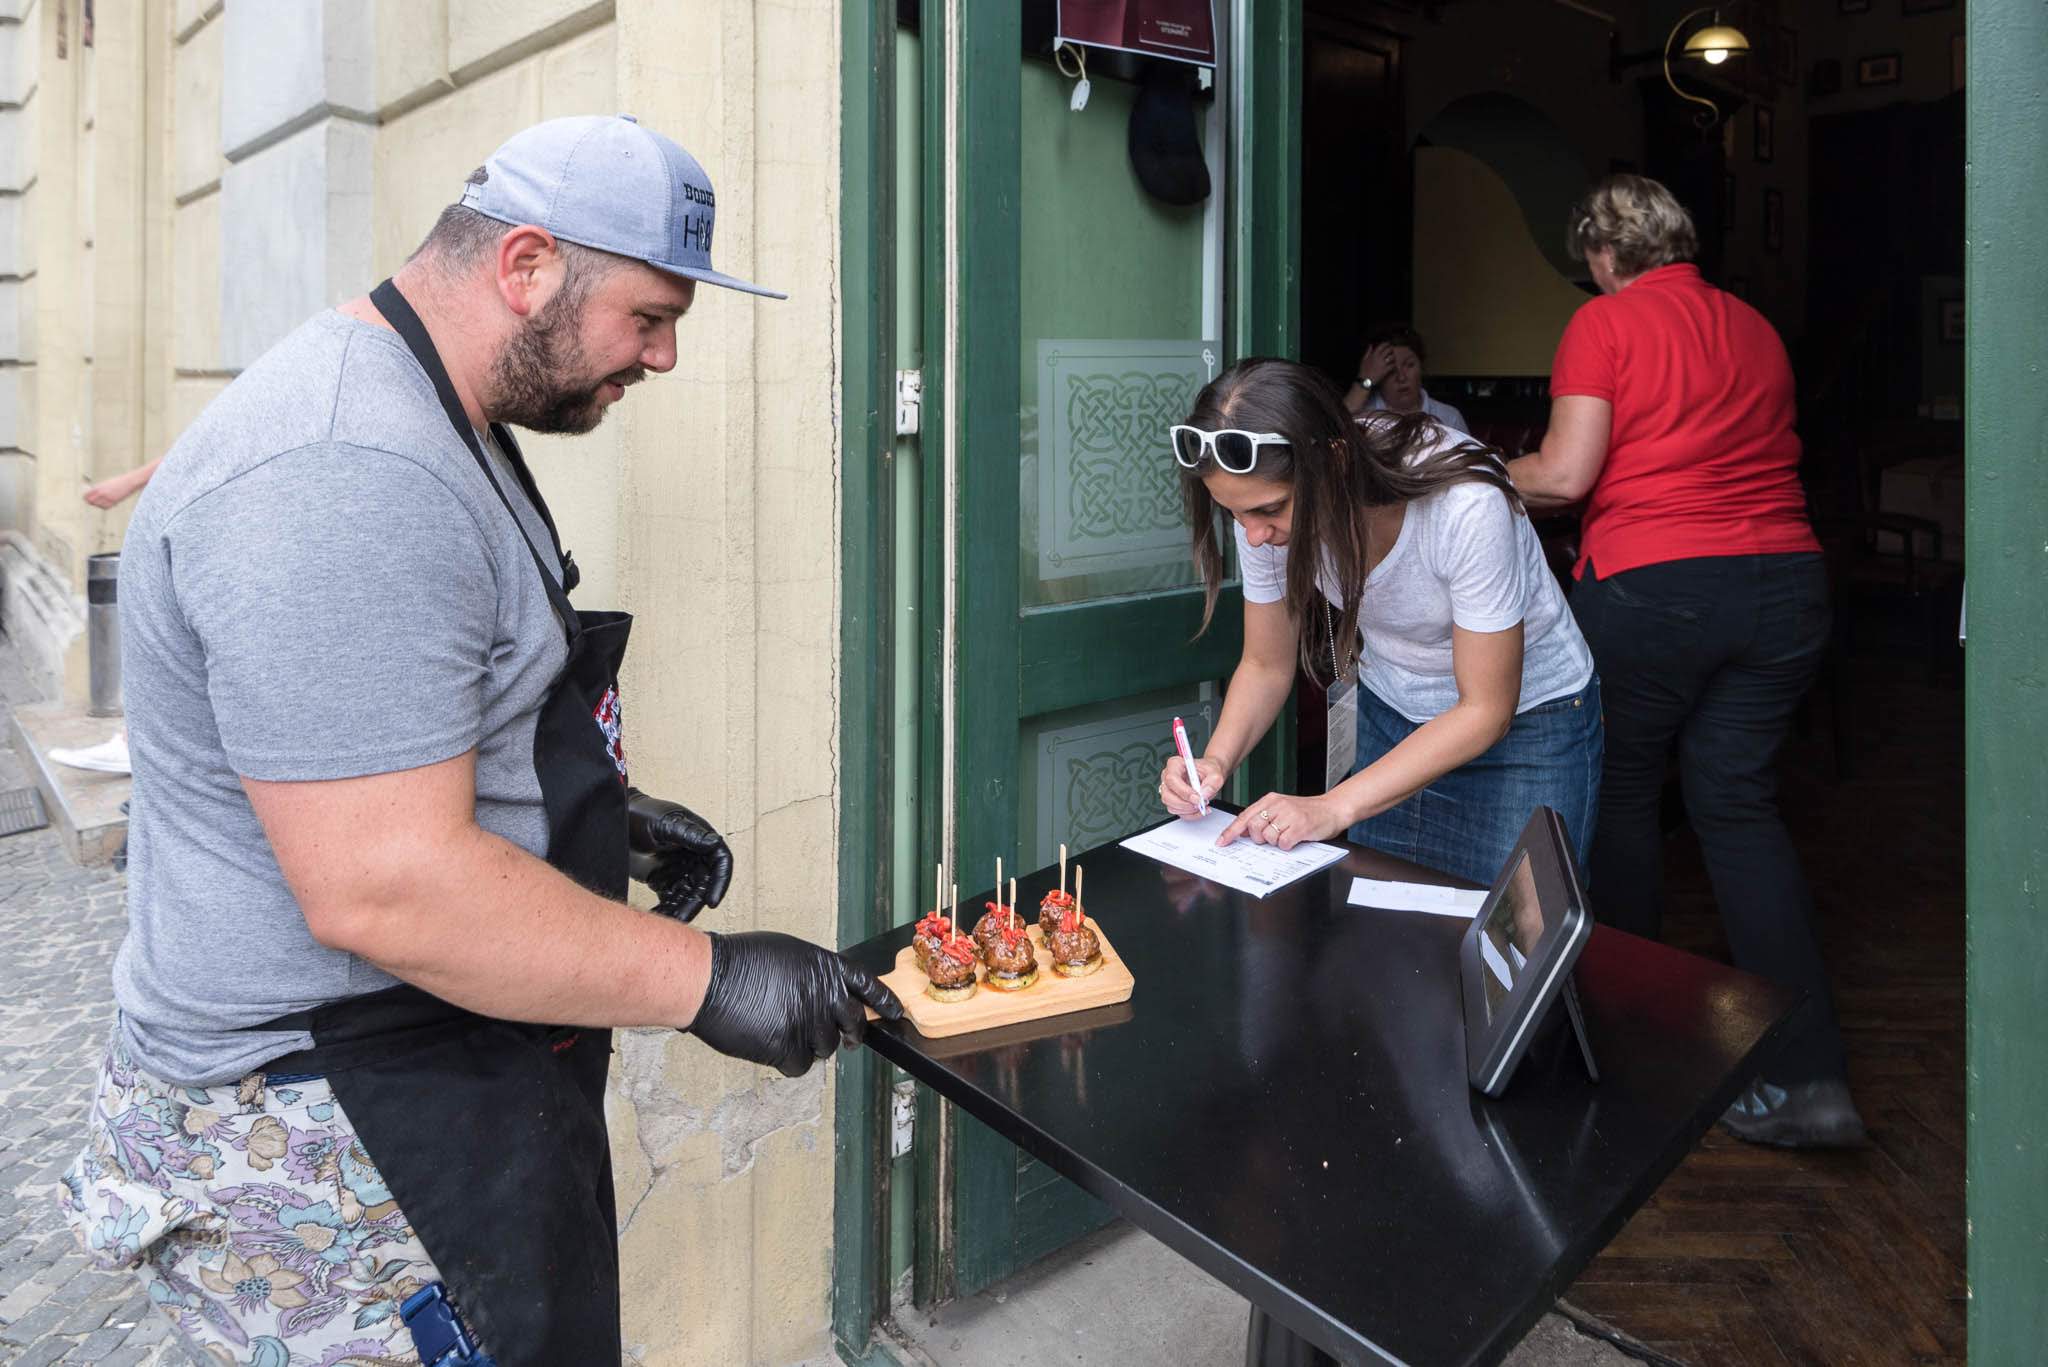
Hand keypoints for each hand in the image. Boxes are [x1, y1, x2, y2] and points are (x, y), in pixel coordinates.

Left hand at [83, 474, 138, 509]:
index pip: (87, 495)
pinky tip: (105, 504)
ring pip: (98, 505)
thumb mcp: (106, 483)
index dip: (85, 497)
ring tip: (100, 502)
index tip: (86, 498)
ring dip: (98, 504)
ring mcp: (108, 497)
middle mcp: (102, 492)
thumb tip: (93, 494)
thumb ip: (99, 488)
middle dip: (91, 502)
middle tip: (91, 502)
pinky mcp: (114, 501)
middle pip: (91, 501)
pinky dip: (104, 506)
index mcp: (99, 487)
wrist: (129, 482)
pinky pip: (106, 507)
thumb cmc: (118, 481)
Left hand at [628, 789, 733, 921]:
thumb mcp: (665, 823)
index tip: (711, 902)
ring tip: (664, 922)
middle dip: (693, 904)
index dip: (720, 883)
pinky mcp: (663, 880)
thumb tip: (714, 842)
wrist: (612, 822)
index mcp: (699, 839)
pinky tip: (655, 917)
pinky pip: (670, 900)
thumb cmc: (640, 814)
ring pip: (687, 897)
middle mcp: (693, 856)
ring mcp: (678, 870)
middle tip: (680, 919)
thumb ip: (689, 834)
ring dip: (679, 911)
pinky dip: (665, 910)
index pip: (719, 862)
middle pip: (703, 886)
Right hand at [687, 931, 903, 1076]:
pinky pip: (801, 1065)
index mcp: (825, 967)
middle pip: (853, 1022)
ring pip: (826, 1047)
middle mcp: (823, 994)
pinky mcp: (788, 1047)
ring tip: (787, 1031)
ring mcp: (808, 1022)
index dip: (883, 1001)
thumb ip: (815, 974)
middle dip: (852, 1034)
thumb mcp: (789, 954)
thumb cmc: (740, 961)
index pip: (866, 985)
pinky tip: (775, 1047)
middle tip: (847, 1040)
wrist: (709, 978)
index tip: (894, 1013)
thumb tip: (826, 992)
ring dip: (811, 1045)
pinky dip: (789, 1061)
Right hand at [1158, 754, 1226, 817]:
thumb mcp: (1215, 774)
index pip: (1172, 779)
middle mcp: (1168, 777)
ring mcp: (1169, 790)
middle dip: (1185, 804)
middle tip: (1200, 803)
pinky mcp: (1173, 801)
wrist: (1209, 775)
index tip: (1197, 797)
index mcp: (1175, 765)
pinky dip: (1190, 814)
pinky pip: (1177, 812)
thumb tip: (1203, 794)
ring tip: (1202, 805)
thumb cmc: (1208, 771)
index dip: (1184, 791)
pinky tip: (1199, 809)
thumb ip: (1211, 783)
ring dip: (1188, 810)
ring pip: (1171, 806)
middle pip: (1168, 796)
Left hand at [1218, 791, 1348, 851]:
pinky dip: (1287, 845)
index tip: (1222, 842)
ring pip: (1268, 837)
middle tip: (1274, 834)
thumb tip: (1242, 831)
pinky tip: (1296, 838)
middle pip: (1253, 828)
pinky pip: (1283, 843)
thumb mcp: (1282, 808)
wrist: (1333, 808)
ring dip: (1276, 841)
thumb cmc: (1307, 811)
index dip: (1231, 831)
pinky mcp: (1300, 827)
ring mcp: (1289, 815)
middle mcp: (1278, 805)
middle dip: (1259, 838)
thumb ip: (1263, 817)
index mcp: (1271, 800)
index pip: (1244, 816)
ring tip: (1288, 833)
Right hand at [1355, 343, 1396, 388]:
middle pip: (1388, 350)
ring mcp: (1382, 364)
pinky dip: (1394, 365)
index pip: (1382, 346)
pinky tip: (1393, 365)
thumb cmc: (1364, 370)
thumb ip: (1368, 352)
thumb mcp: (1364, 360)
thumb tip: (1370, 345)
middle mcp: (1378, 358)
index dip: (1386, 344)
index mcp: (1373, 355)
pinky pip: (1393, 365)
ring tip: (1393, 358)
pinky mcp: (1385, 370)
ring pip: (1392, 357)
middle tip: (1392, 351)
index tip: (1388, 344)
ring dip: (1393, 357)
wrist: (1365, 381)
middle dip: (1391, 349)